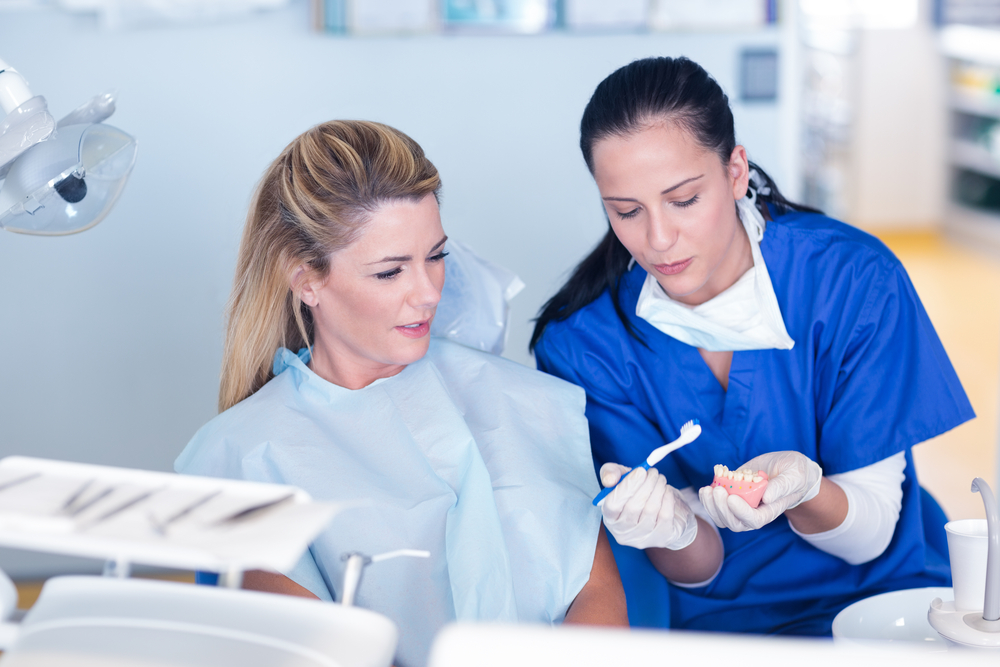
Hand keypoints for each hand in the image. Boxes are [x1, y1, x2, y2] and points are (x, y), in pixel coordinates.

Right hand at [599, 462, 696, 549]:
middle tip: (653, 472)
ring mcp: (643, 539)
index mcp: (610, 518)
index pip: (613, 505)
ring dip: (658, 488)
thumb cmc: (637, 495)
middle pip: (633, 507)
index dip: (626, 487)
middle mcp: (623, 533)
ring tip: (660, 479)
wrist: (665, 514)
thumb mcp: (621, 479)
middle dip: (647, 484)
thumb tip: (610, 479)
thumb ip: (611, 473)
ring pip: (651, 509)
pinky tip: (666, 491)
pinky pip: (665, 514)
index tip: (640, 471)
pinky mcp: (662, 538)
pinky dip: (668, 498)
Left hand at [698, 451, 821, 531]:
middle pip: (734, 523)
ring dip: (711, 506)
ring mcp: (741, 505)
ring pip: (722, 517)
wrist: (787, 468)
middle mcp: (753, 512)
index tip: (731, 497)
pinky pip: (716, 504)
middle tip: (717, 490)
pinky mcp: (732, 494)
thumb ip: (783, 486)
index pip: (754, 520)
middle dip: (722, 509)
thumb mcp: (795, 476)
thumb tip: (767, 497)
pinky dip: (709, 498)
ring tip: (707, 490)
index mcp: (770, 511)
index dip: (741, 512)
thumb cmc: (796, 474)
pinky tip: (708, 485)